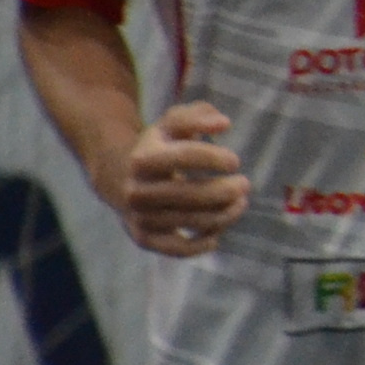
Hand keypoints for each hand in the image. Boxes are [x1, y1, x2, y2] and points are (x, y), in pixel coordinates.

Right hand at [112, 103, 248, 257]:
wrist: (119, 177)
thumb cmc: (159, 147)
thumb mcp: (172, 123)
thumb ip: (197, 116)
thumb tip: (223, 123)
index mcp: (144, 158)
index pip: (185, 157)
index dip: (215, 158)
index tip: (236, 161)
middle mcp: (138, 190)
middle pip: (191, 195)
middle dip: (226, 191)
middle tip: (245, 185)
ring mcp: (140, 216)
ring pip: (191, 221)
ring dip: (224, 215)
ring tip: (240, 204)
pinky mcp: (144, 238)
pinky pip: (177, 249)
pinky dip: (201, 244)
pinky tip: (216, 235)